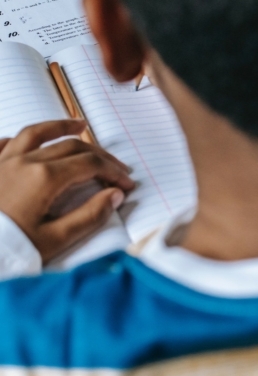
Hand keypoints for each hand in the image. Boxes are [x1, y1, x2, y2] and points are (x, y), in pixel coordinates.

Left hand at [0, 120, 134, 262]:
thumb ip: (89, 216)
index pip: (90, 165)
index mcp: (45, 178)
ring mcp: (2, 162)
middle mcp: (25, 162)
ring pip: (36, 134)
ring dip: (60, 127)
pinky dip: (17, 139)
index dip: (113, 173)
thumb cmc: (7, 250)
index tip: (125, 185)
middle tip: (115, 167)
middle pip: (71, 147)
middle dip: (98, 155)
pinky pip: (1, 144)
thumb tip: (113, 196)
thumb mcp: (54, 240)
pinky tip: (23, 139)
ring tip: (77, 125)